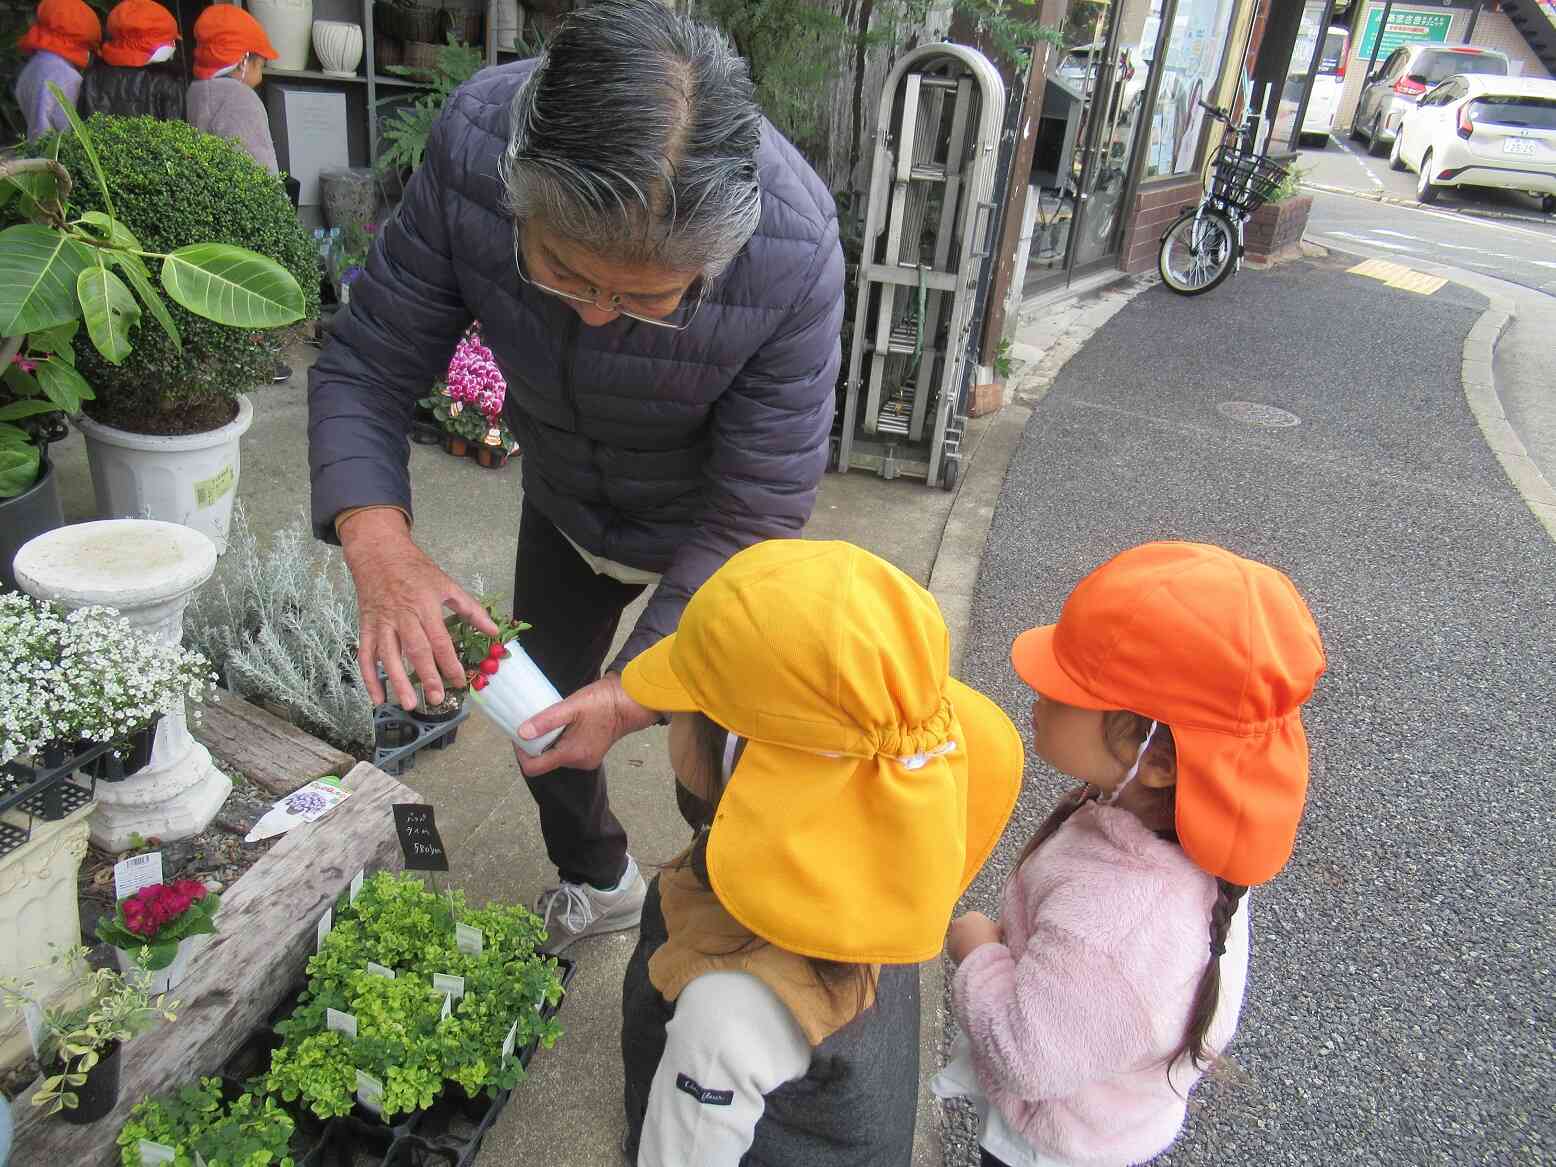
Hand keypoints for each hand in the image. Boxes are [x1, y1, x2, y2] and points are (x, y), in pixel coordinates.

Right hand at [339, 509, 498, 708]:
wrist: (378, 553)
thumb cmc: (415, 569)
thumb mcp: (446, 584)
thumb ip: (471, 609)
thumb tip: (493, 630)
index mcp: (425, 606)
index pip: (439, 640)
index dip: (450, 663)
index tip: (459, 681)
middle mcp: (402, 616)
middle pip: (415, 650)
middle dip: (427, 677)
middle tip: (437, 699)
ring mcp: (382, 623)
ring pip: (388, 656)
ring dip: (397, 682)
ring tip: (409, 704)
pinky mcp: (366, 627)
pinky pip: (365, 655)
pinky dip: (368, 677)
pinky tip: (377, 697)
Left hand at [515, 672, 658, 777]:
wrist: (632, 702)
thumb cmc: (604, 702)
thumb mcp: (571, 707)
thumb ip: (546, 721)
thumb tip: (521, 733)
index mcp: (572, 754)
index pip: (534, 768)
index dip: (521, 753)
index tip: (519, 735)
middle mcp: (578, 762)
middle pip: (545, 761)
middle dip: (536, 744)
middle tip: (534, 721)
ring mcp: (586, 759)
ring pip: (556, 755)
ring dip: (549, 740)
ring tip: (552, 719)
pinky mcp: (591, 753)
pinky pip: (567, 751)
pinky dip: (561, 740)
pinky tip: (565, 723)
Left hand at [947, 911, 1001, 964]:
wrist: (980, 955)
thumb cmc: (991, 941)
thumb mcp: (999, 930)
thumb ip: (997, 925)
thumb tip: (1000, 925)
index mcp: (972, 915)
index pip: (976, 920)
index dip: (981, 928)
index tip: (986, 936)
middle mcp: (959, 921)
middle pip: (966, 927)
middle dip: (970, 934)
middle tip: (979, 944)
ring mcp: (952, 934)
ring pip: (959, 938)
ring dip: (964, 943)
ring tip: (975, 952)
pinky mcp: (949, 947)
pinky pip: (955, 949)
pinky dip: (959, 952)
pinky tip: (969, 957)